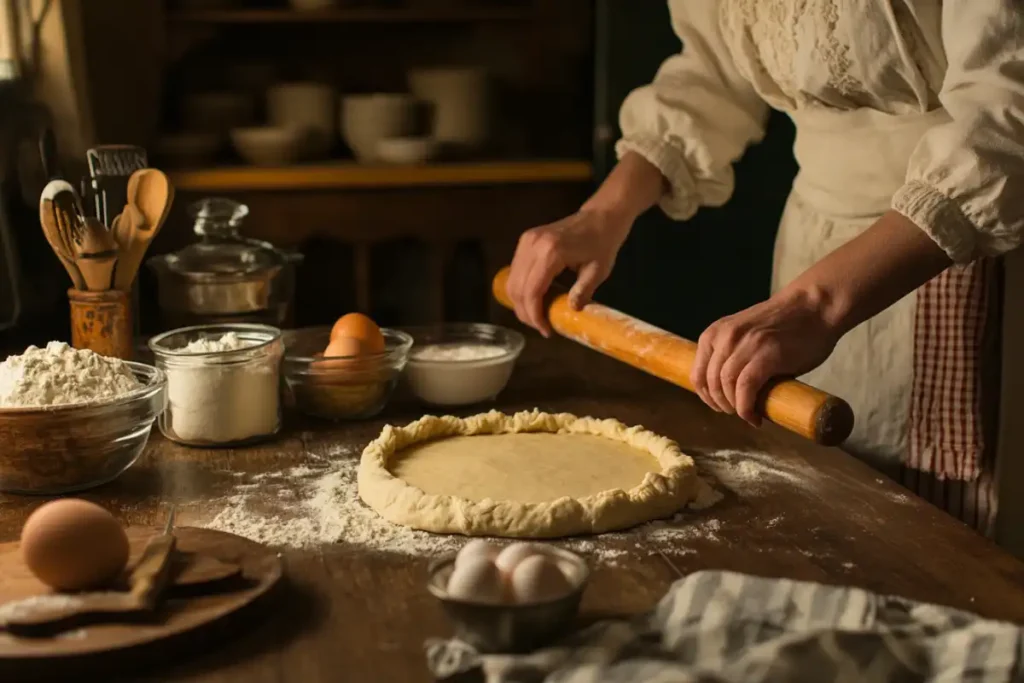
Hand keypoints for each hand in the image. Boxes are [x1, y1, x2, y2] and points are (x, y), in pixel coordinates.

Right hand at [506, 207, 631, 335]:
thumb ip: (582, 292)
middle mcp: (533, 244)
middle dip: (526, 313)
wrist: (600, 217)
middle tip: (541, 327)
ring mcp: (526, 241)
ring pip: (512, 281)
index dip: (534, 315)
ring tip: (538, 316)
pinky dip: (521, 289)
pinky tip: (535, 299)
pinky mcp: (525, 240)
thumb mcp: (598, 271)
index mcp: (551, 252)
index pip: (531, 291)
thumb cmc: (603, 243)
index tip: (546, 330)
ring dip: (521, 303)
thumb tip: (570, 311)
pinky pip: (515, 271)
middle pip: (517, 288)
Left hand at [690, 288, 841, 425]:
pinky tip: (755, 417)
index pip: (697, 373)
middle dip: (720, 404)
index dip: (706, 396)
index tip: (719, 406)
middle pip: (710, 382)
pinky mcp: (767, 355)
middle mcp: (726, 337)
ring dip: (733, 407)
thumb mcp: (744, 336)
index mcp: (715, 332)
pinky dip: (746, 407)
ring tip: (747, 414)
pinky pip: (745, 388)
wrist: (814, 306)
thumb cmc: (783, 325)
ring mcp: (746, 344)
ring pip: (725, 386)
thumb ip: (732, 355)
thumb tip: (725, 391)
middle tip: (736, 412)